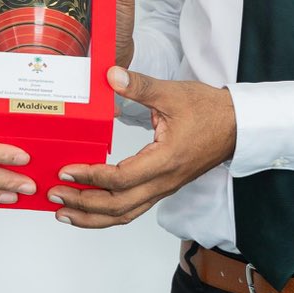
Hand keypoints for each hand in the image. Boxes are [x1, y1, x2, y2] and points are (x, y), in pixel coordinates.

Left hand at [50, 68, 234, 227]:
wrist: (238, 125)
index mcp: (165, 161)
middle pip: (119, 207)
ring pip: (126, 214)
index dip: (91, 177)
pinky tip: (91, 207)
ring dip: (94, 217)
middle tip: (55, 196)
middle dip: (84, 205)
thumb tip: (111, 75)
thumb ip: (139, 86)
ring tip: (65, 213)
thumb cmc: (209, 110)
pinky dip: (109, 212)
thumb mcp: (172, 93)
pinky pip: (133, 208)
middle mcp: (164, 181)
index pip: (121, 179)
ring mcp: (164, 187)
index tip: (66, 170)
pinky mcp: (164, 186)